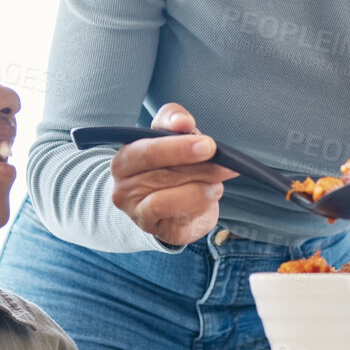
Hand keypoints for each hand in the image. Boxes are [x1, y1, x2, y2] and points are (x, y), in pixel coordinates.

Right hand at [108, 103, 237, 246]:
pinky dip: (197, 207)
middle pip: (162, 176)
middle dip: (199, 169)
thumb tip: (182, 122)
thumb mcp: (169, 133)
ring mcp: (136, 213)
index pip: (147, 151)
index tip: (209, 145)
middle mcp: (123, 189)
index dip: (179, 148)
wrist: (167, 200)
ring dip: (199, 190)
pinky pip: (176, 220)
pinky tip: (209, 197)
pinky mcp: (155, 230)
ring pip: (166, 201)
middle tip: (226, 165)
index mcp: (124, 160)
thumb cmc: (168, 162)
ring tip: (217, 184)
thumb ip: (173, 119)